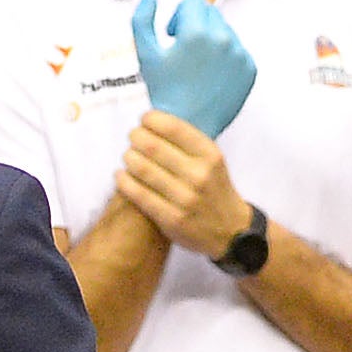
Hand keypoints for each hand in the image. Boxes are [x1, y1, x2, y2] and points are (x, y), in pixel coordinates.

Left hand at [116, 112, 255, 263]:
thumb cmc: (214, 189)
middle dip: (136, 137)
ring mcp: (185, 198)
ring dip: (129, 158)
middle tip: (133, 138)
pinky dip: (124, 181)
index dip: (151, 120)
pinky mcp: (171, 219)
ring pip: (142, 168)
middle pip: (152, 146)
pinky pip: (138, 194)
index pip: (173, 127)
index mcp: (210, 155)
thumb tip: (152, 122)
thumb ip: (187, 143)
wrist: (230, 231)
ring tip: (128, 157)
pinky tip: (121, 175)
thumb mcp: (211, 160)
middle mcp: (199, 175)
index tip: (144, 120)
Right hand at [131, 0, 255, 136]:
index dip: (179, 17)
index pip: (193, 3)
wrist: (188, 127)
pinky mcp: (250, 69)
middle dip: (195, 25)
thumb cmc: (165, 92)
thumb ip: (142, 19)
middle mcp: (223, 40)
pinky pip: (238, 49)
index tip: (173, 35)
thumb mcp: (145, 54)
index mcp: (197, 33)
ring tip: (198, 63)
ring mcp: (239, 55)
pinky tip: (212, 74)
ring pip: (225, 30)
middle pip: (210, 13)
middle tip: (184, 49)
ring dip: (211, 39)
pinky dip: (226, 56)